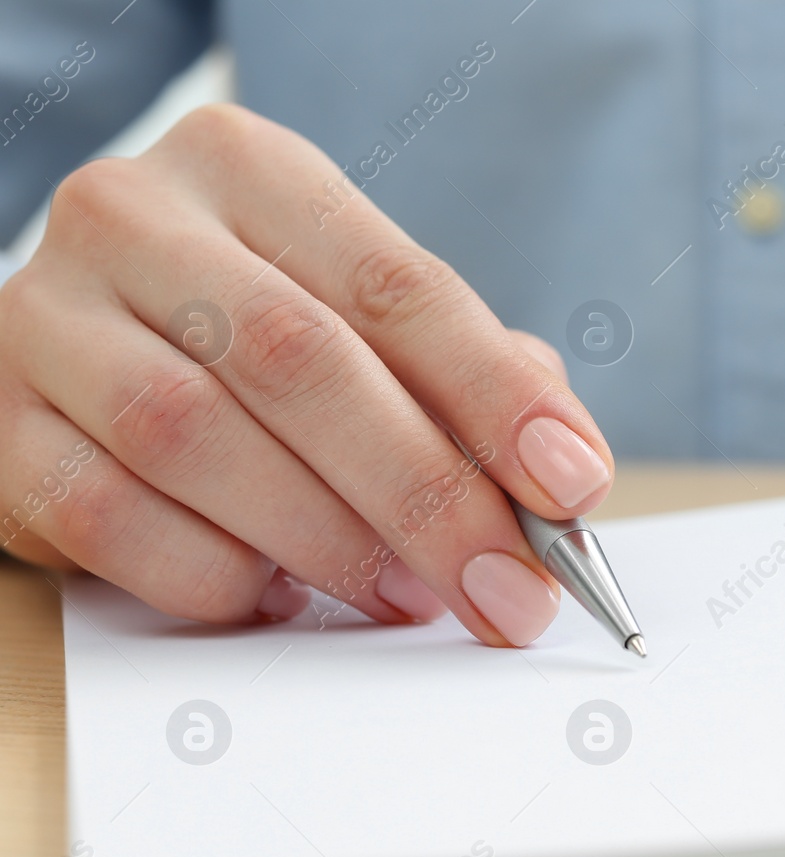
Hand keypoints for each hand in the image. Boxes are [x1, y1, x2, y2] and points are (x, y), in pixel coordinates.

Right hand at [0, 104, 611, 646]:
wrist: (78, 348)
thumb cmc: (253, 338)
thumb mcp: (364, 323)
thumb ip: (463, 379)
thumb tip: (559, 477)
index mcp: (251, 171)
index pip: (398, 285)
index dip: (497, 395)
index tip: (572, 485)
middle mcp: (136, 219)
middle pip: (300, 361)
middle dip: (425, 493)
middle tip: (505, 586)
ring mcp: (48, 317)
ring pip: (194, 438)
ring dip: (325, 540)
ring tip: (404, 595)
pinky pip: (109, 516)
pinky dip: (215, 574)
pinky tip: (275, 593)